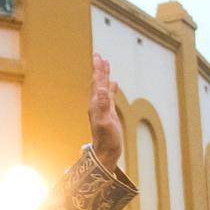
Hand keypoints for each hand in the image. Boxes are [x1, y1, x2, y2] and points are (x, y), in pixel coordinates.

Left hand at [88, 54, 123, 170]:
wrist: (106, 153)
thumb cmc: (107, 140)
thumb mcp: (106, 121)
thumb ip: (103, 105)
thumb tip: (101, 89)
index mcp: (96, 104)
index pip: (97, 83)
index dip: (98, 70)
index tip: (98, 56)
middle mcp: (97, 105)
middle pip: (98, 82)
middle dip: (99, 69)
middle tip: (98, 56)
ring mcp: (102, 109)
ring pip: (103, 88)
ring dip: (104, 76)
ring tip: (105, 65)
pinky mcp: (108, 114)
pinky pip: (109, 96)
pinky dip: (110, 88)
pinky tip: (113, 84)